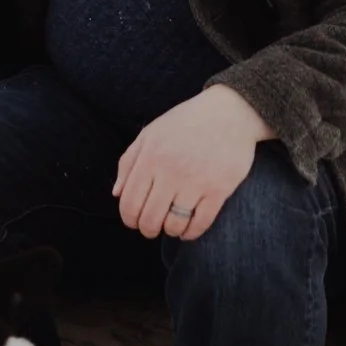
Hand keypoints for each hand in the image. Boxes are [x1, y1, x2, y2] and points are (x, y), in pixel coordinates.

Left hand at [113, 90, 273, 241]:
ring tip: (171, 224)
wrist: (228, 112)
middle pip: (150, 219)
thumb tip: (117, 194)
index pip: (130, 203)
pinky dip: (191, 232)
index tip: (134, 221)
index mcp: (150, 157)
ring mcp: (196, 182)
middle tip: (152, 226)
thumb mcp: (150, 133)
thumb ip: (128, 162)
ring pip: (174, 225)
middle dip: (148, 229)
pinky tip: (188, 229)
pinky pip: (200, 223)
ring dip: (170, 230)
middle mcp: (171, 172)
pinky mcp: (219, 189)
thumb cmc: (186, 123)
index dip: (129, 219)